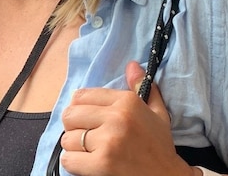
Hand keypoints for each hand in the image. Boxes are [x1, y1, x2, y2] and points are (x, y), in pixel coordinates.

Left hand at [58, 61, 197, 175]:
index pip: (81, 96)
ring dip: (74, 147)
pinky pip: (68, 159)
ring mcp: (108, 141)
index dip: (80, 108)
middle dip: (73, 127)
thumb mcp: (156, 112)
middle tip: (86, 135)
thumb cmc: (159, 146)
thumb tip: (132, 64)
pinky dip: (73, 162)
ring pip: (67, 138)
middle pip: (69, 115)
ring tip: (89, 150)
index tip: (88, 119)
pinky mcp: (102, 164)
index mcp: (127, 102)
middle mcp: (116, 118)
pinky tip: (86, 163)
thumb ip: (141, 86)